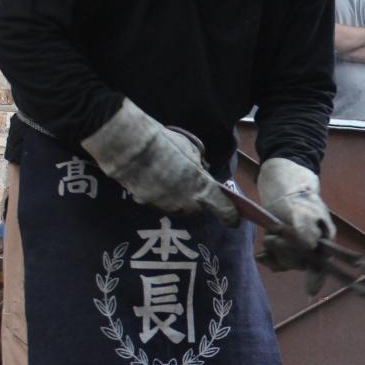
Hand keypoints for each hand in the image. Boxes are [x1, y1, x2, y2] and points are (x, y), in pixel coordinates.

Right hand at [80, 99, 239, 224]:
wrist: (129, 145)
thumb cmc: (164, 143)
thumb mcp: (191, 150)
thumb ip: (199, 166)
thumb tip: (201, 170)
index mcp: (201, 187)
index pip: (222, 208)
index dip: (230, 216)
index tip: (234, 221)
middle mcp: (184, 202)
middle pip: (196, 209)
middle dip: (196, 201)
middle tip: (191, 185)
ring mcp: (163, 204)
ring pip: (176, 208)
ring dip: (177, 199)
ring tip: (169, 180)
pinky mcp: (145, 202)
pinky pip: (157, 202)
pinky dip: (159, 195)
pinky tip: (153, 180)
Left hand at [254, 157, 335, 271]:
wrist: (285, 194)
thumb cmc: (300, 200)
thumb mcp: (303, 210)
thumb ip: (306, 227)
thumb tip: (310, 246)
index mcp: (324, 241)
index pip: (323, 263)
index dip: (317, 278)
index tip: (310, 291)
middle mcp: (313, 250)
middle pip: (301, 263)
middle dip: (286, 252)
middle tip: (274, 236)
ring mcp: (298, 252)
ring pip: (287, 264)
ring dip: (276, 253)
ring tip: (270, 236)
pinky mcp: (284, 252)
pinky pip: (277, 264)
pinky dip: (268, 259)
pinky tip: (261, 255)